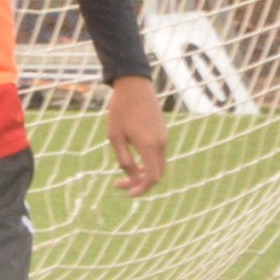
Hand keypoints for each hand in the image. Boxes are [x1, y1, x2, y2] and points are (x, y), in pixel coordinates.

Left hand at [106, 74, 169, 196]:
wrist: (134, 86)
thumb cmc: (120, 110)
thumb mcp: (115, 137)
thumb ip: (124, 159)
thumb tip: (131, 178)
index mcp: (149, 145)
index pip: (152, 177)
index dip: (141, 189)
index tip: (128, 193)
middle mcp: (160, 143)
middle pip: (157, 174)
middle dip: (140, 183)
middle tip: (119, 184)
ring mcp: (164, 137)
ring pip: (158, 165)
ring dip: (144, 173)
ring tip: (124, 173)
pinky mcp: (162, 132)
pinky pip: (158, 155)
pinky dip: (148, 163)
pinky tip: (133, 160)